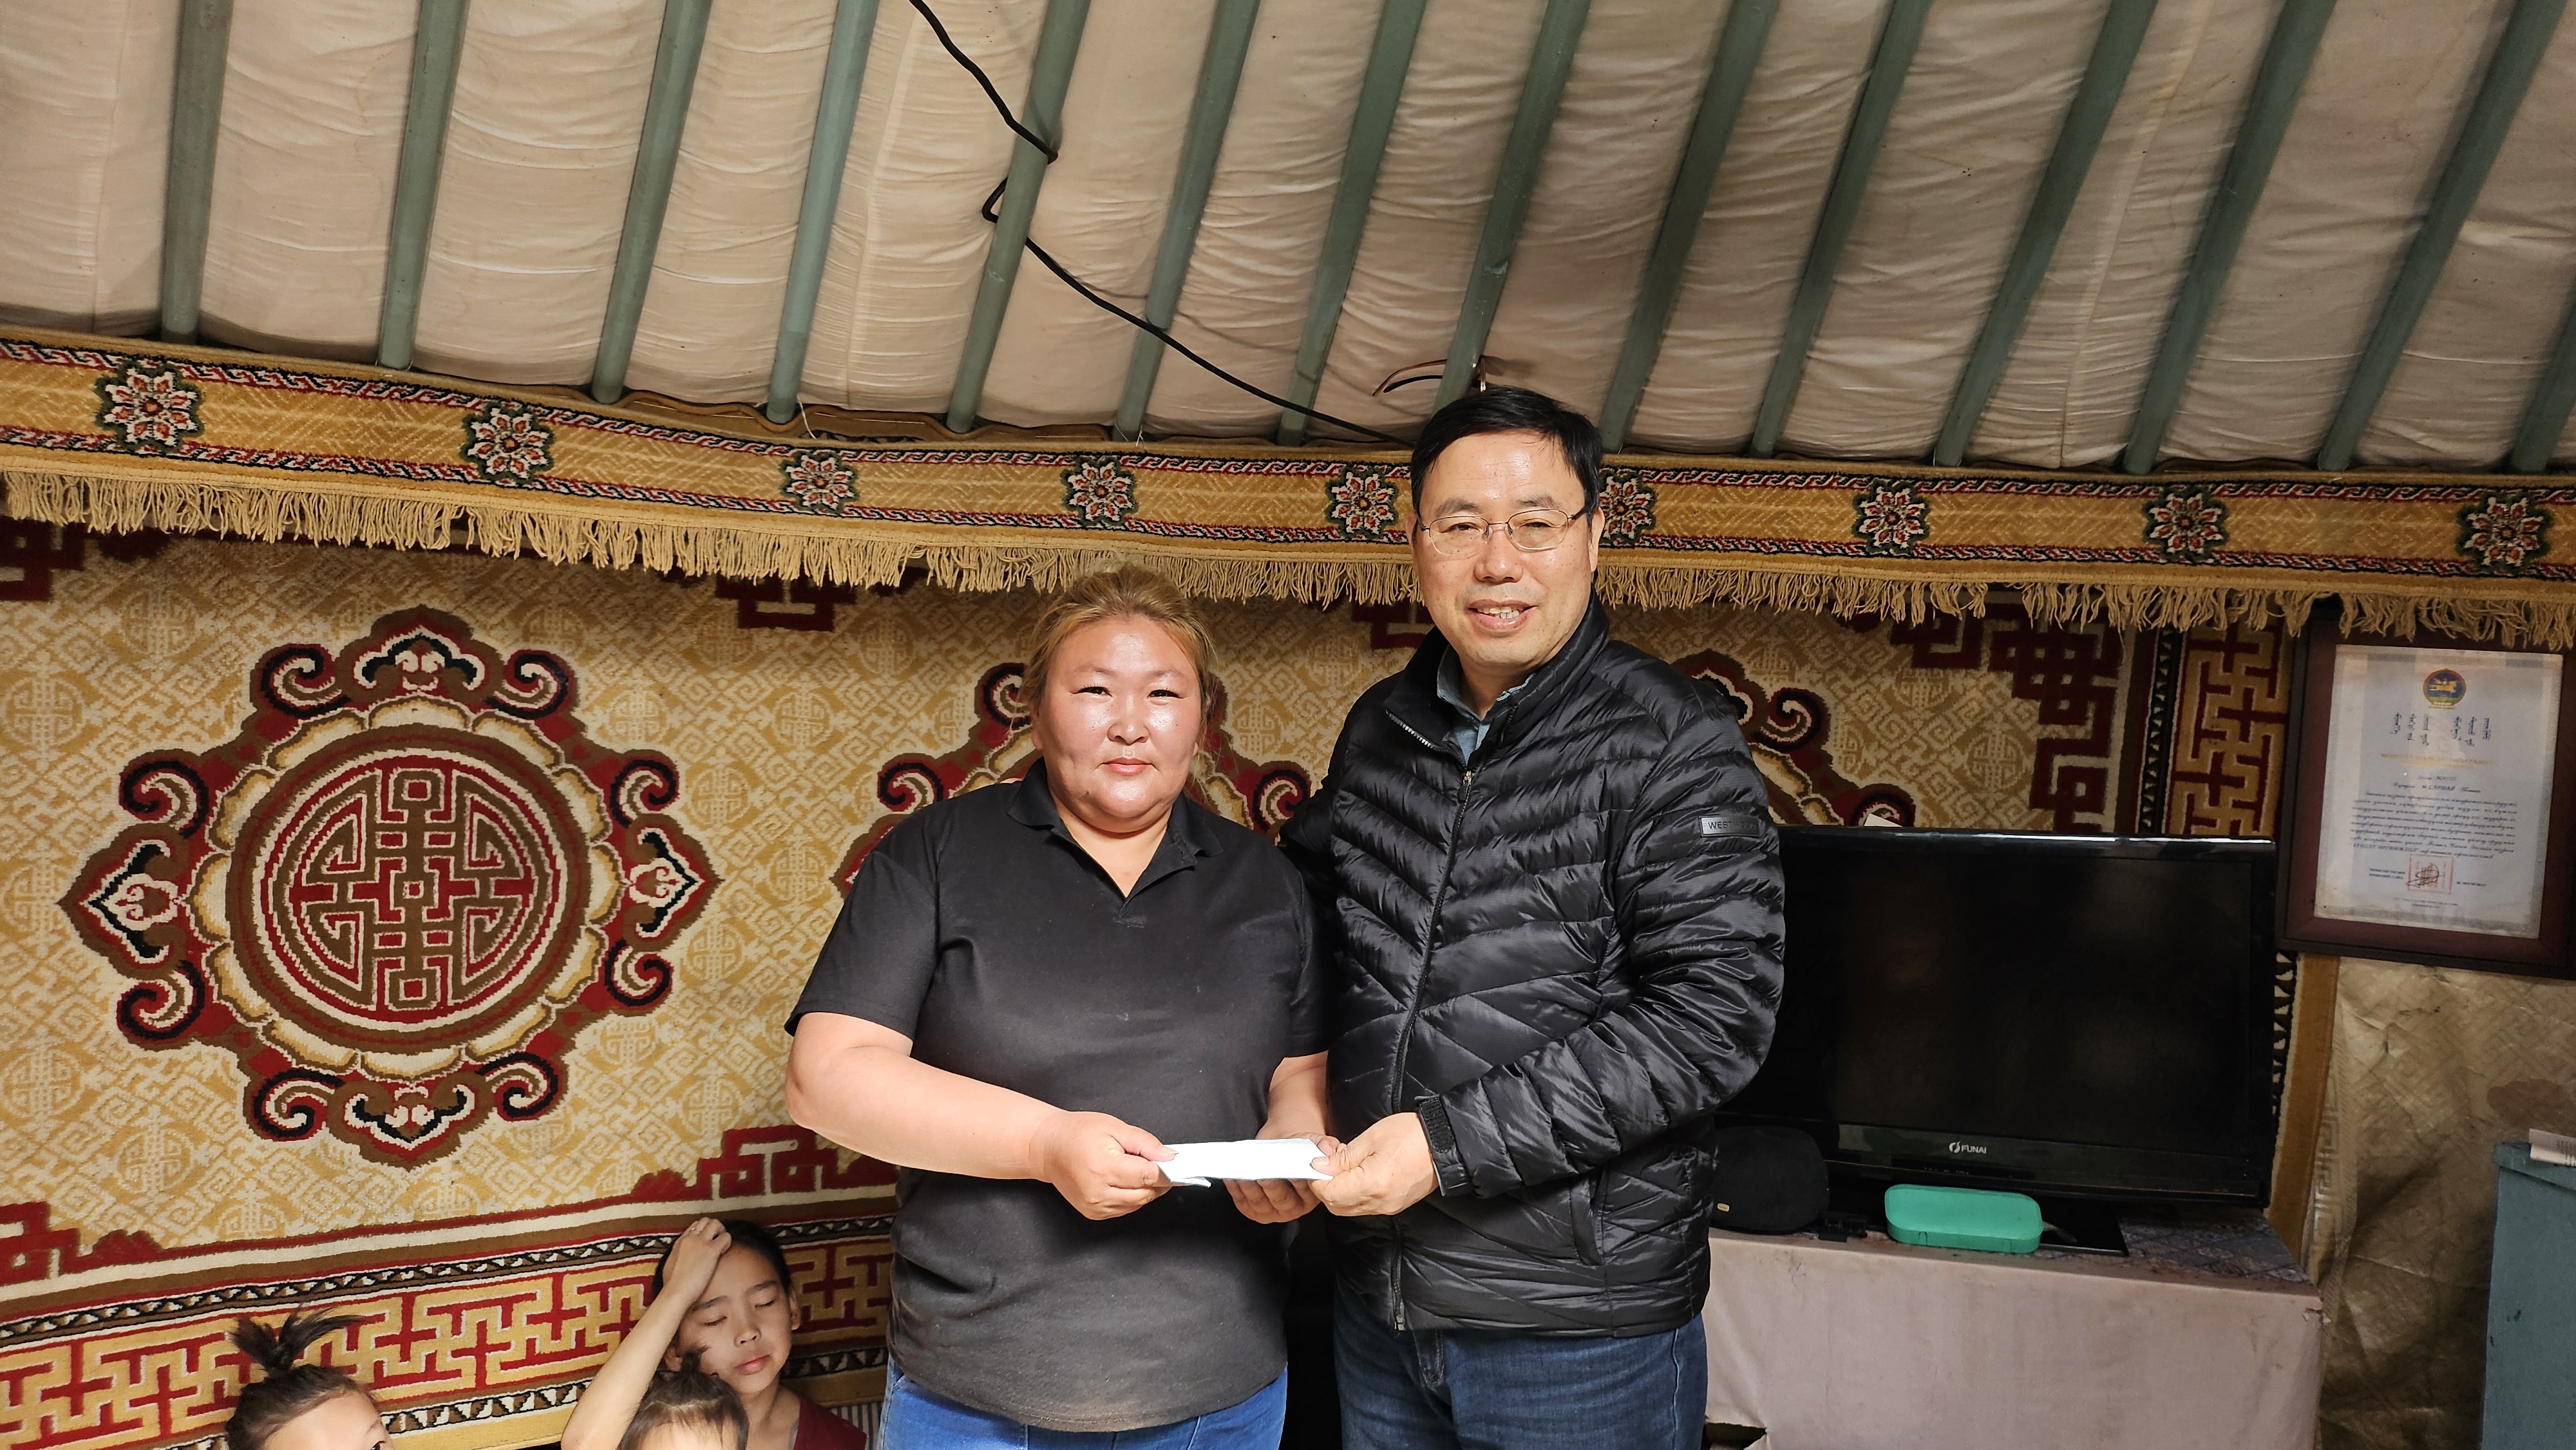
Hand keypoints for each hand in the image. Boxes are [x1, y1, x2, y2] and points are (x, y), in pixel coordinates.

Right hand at [660, 1218, 731, 1300]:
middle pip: (705, 1221)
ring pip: (716, 1223)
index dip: (703, 1231)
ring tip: (721, 1245)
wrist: (676, 1291)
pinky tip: (723, 1253)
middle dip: (714, 1228)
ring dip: (722, 1232)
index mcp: (680, 1242)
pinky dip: (727, 1243)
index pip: (694, 1226)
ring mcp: (701, 1242)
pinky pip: (726, 1237)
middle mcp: (691, 1238)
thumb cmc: (672, 1285)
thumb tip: (680, 1259)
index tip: (707, 1240)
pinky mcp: (711, 1250)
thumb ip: (677, 1257)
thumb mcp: (670, 1265)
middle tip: (717, 1240)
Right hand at [1030, 1111, 1172, 1219]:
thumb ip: (1145, 1144)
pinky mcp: (1093, 1213)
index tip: (1179, 1166)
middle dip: (1158, 1180)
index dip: (1167, 1172)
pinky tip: (1125, 1180)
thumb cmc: (1078, 1133)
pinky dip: (1132, 1197)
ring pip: (1137, 1204)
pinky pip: (1125, 1209)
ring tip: (1138, 1169)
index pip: (1148, 1177)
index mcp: (1104, 1168)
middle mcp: (1098, 1192)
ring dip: (1146, 1189)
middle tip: (1160, 1164)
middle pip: (1145, 1193)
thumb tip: (1170, 1158)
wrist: (1048, 1148)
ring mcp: (1095, 1206)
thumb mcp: (1115, 1127)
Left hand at [1226, 1134, 1341, 1223]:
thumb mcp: (1313, 1141)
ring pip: (1261, 1204)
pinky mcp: (1255, 1211)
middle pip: (1282, 1201)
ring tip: (1243, 1175)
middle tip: (1263, 1176)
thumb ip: (1323, 1144)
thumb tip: (1329, 1148)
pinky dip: (1236, 1191)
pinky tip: (1232, 1178)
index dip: (1298, 1183)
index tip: (1291, 1173)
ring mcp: (1274, 1211)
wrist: (1283, 1145)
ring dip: (1250, 1190)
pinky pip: (1244, 1204)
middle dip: (1272, 1188)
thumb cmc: (1297, 1147)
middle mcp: (1295, 1207)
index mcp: (1313, 1195)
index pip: (1307, 1191)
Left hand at [1315, 1113, 1438, 1216]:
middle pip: (1336, 1206)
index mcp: (1373, 1184)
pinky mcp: (1393, 1206)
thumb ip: (1342, 1157)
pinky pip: (1364, 1206)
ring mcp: (1388, 1207)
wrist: (1444, 1144)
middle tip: (1327, 1163)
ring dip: (1339, 1191)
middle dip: (1326, 1187)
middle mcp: (1380, 1202)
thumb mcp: (1371, 1139)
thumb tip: (1320, 1166)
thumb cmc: (1412, 1135)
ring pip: (1349, 1209)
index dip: (1317, 1179)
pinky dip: (1354, 1194)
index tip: (1315, 1163)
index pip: (1330, 1193)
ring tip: (1345, 1166)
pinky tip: (1358, 1174)